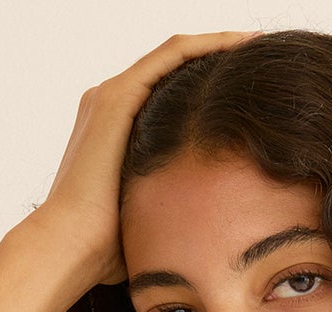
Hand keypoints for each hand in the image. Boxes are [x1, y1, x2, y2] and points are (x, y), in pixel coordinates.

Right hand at [28, 31, 260, 287]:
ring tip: (256, 44)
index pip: (171, 90)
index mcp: (118, 127)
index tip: (249, 89)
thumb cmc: (106, 248)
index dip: (210, 83)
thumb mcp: (149, 213)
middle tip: (260, 57)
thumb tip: (208, 226)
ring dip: (218, 44)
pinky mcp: (117, 98)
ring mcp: (112, 96)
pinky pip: (170, 57)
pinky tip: (238, 46)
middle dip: (219, 57)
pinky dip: (205, 47)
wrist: (71, 248)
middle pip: (175, 65)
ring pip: (175, 53)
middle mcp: (112, 103)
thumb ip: (170, 201)